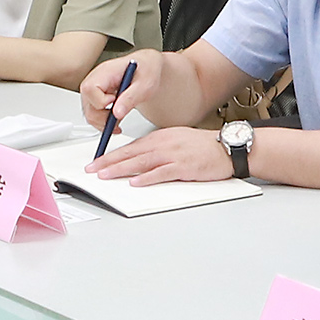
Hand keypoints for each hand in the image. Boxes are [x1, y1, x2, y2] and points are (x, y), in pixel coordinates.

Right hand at [78, 53, 154, 128]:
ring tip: (119, 122)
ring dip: (103, 123)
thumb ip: (130, 98)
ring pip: (89, 112)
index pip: (90, 88)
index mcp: (106, 72)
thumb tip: (117, 113)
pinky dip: (103, 122)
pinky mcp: (96, 97)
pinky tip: (115, 121)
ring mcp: (94, 89)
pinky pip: (93, 114)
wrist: (146, 68)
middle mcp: (95, 80)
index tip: (115, 102)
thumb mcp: (144, 85)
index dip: (101, 101)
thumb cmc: (145, 71)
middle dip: (103, 118)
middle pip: (88, 104)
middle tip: (119, 119)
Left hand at [92, 124, 226, 183]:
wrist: (228, 147)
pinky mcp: (184, 167)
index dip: (111, 155)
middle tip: (92, 169)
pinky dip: (147, 178)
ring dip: (121, 169)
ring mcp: (173, 155)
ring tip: (105, 175)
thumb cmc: (204, 146)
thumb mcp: (176, 140)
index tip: (97, 162)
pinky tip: (135, 182)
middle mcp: (164, 144)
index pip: (130, 147)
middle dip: (108, 162)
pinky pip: (161, 173)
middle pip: (131, 153)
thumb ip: (158, 148)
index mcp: (161, 137)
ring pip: (141, 162)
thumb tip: (138, 159)